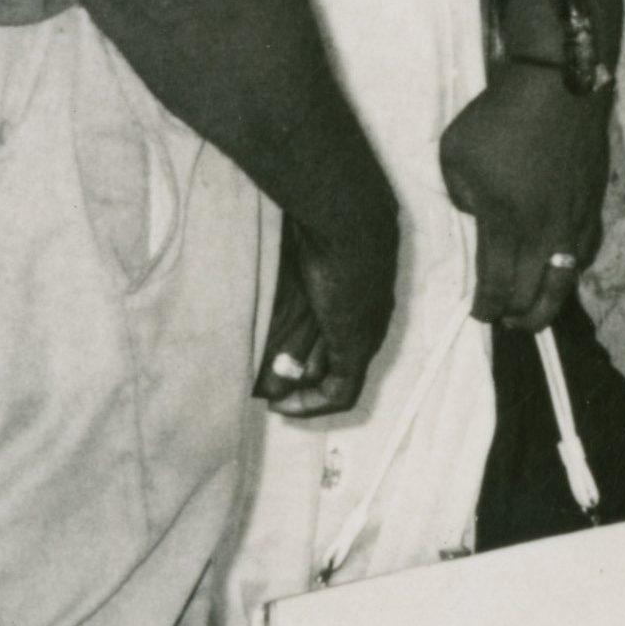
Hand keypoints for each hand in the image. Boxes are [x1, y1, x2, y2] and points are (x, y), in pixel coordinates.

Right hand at [258, 196, 400, 424]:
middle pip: (335, 358)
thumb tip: (255, 272)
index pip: (335, 332)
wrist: (346, 219)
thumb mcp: (300, 243)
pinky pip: (341, 391)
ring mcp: (366, 332)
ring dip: (303, 394)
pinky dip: (312, 403)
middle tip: (266, 387)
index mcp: (359, 289)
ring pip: (336, 377)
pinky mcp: (357, 346)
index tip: (272, 356)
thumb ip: (290, 262)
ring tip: (271, 402)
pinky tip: (283, 406)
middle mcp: (368, 316)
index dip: (305, 349)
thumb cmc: (320, 220)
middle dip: (302, 376)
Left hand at [441, 56, 611, 328]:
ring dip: (549, 300)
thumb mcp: (455, 156)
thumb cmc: (498, 118)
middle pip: (538, 294)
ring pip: (568, 278)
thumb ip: (462, 197)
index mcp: (508, 225)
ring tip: (534, 306)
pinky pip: (585, 251)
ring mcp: (576, 220)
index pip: (499, 284)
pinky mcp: (594, 203)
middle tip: (506, 321)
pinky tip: (562, 268)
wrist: (559, 86)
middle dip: (520, 316)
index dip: (488, 307)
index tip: (479, 315)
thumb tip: (480, 218)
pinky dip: (571, 269)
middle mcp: (547, 233)